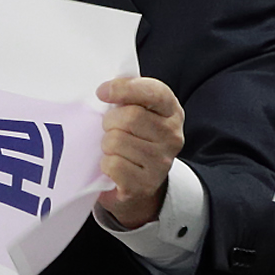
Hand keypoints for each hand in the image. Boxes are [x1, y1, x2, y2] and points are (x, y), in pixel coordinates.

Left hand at [94, 75, 183, 228]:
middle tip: (109, 129)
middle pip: (130, 117)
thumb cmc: (132, 139)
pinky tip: (113, 167)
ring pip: (117, 141)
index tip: (102, 92)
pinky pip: (113, 165)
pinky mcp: (145, 185)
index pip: (153, 92)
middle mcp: (173, 137)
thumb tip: (104, 90)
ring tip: (113, 149)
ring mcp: (161, 163)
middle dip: (109, 121)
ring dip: (106, 145)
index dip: (124, 89)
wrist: (137, 182)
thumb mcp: (135, 112)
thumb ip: (127, 96)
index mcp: (171, 112)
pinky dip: (105, 165)